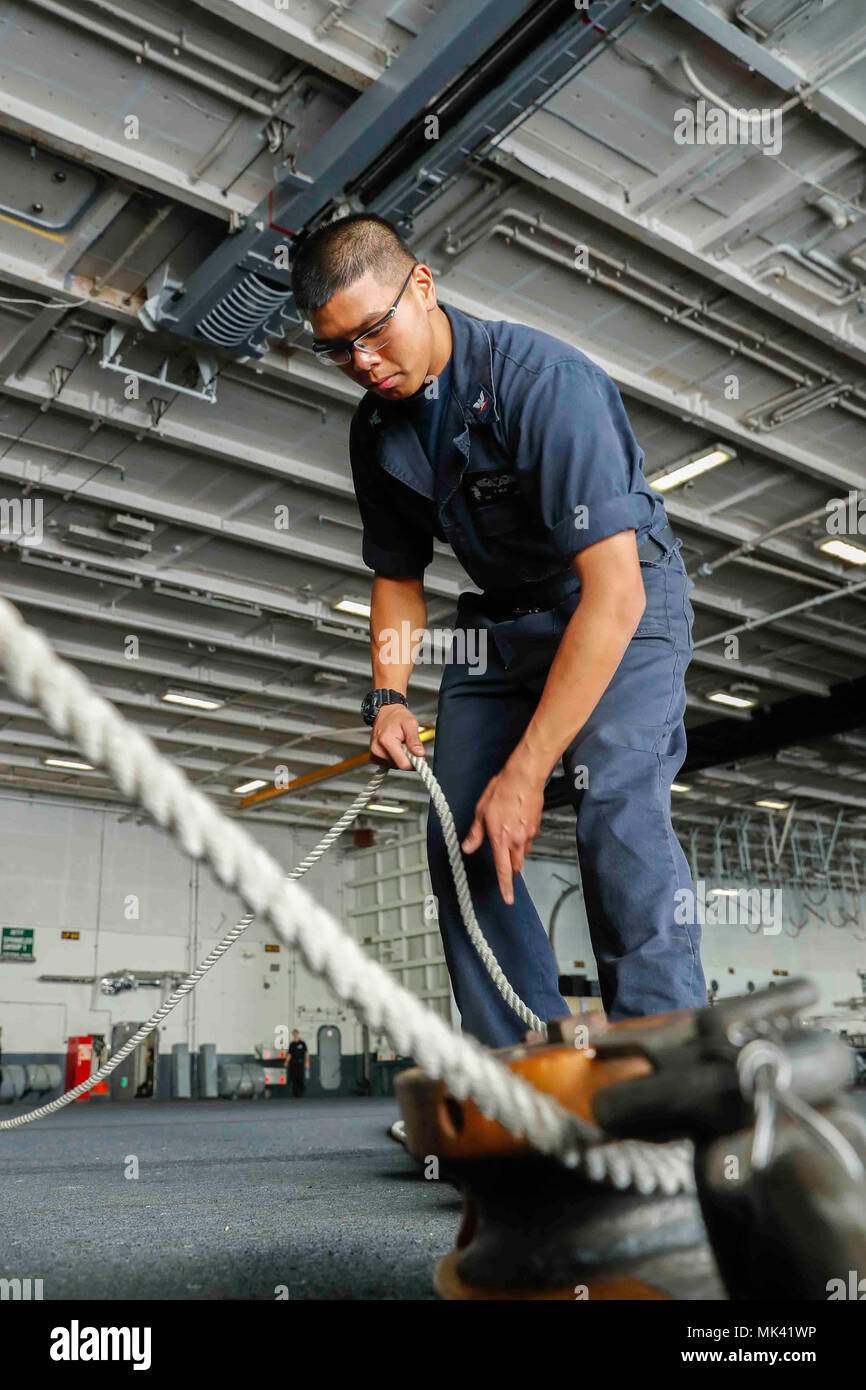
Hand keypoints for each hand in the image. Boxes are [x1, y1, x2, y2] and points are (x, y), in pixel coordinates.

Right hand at [369, 702, 424, 769]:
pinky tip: (394, 747)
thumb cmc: (396, 716)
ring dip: (400, 757)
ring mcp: (374, 754)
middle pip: (399, 765)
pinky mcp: (374, 756)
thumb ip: (415, 740)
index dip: (413, 761)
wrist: (384, 712)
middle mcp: (377, 749)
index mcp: (386, 741)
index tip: (416, 755)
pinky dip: (393, 757)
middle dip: (406, 757)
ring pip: (394, 765)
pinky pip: (388, 763)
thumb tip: (419, 753)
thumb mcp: (410, 723)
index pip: (403, 764)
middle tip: (406, 744)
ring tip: (399, 744)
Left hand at [461, 759, 544, 904]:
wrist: (524, 776)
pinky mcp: (536, 826)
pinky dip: (521, 839)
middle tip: (505, 868)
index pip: (503, 869)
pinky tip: (515, 825)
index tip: (508, 899)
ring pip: (523, 852)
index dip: (506, 886)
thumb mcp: (481, 811)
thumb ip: (476, 833)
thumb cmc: (502, 790)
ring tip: (507, 837)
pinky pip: (528, 840)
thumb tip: (468, 847)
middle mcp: (517, 839)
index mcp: (501, 838)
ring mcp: (529, 833)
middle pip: (516, 865)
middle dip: (511, 870)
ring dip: (515, 853)